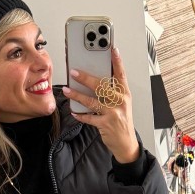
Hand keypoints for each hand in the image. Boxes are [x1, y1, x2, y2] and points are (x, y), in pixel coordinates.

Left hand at [62, 46, 139, 163]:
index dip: (117, 62)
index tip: (112, 50)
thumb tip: (95, 81)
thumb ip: (113, 93)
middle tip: (74, 72)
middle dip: (86, 78)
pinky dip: (80, 115)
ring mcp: (113, 113)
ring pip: (92, 101)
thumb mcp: (122, 105)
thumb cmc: (122, 122)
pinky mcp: (105, 124)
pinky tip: (74, 111)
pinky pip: (89, 118)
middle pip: (102, 86)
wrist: (126, 144)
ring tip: (68, 90)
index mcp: (125, 94)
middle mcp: (120, 102)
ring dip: (78, 95)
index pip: (121, 75)